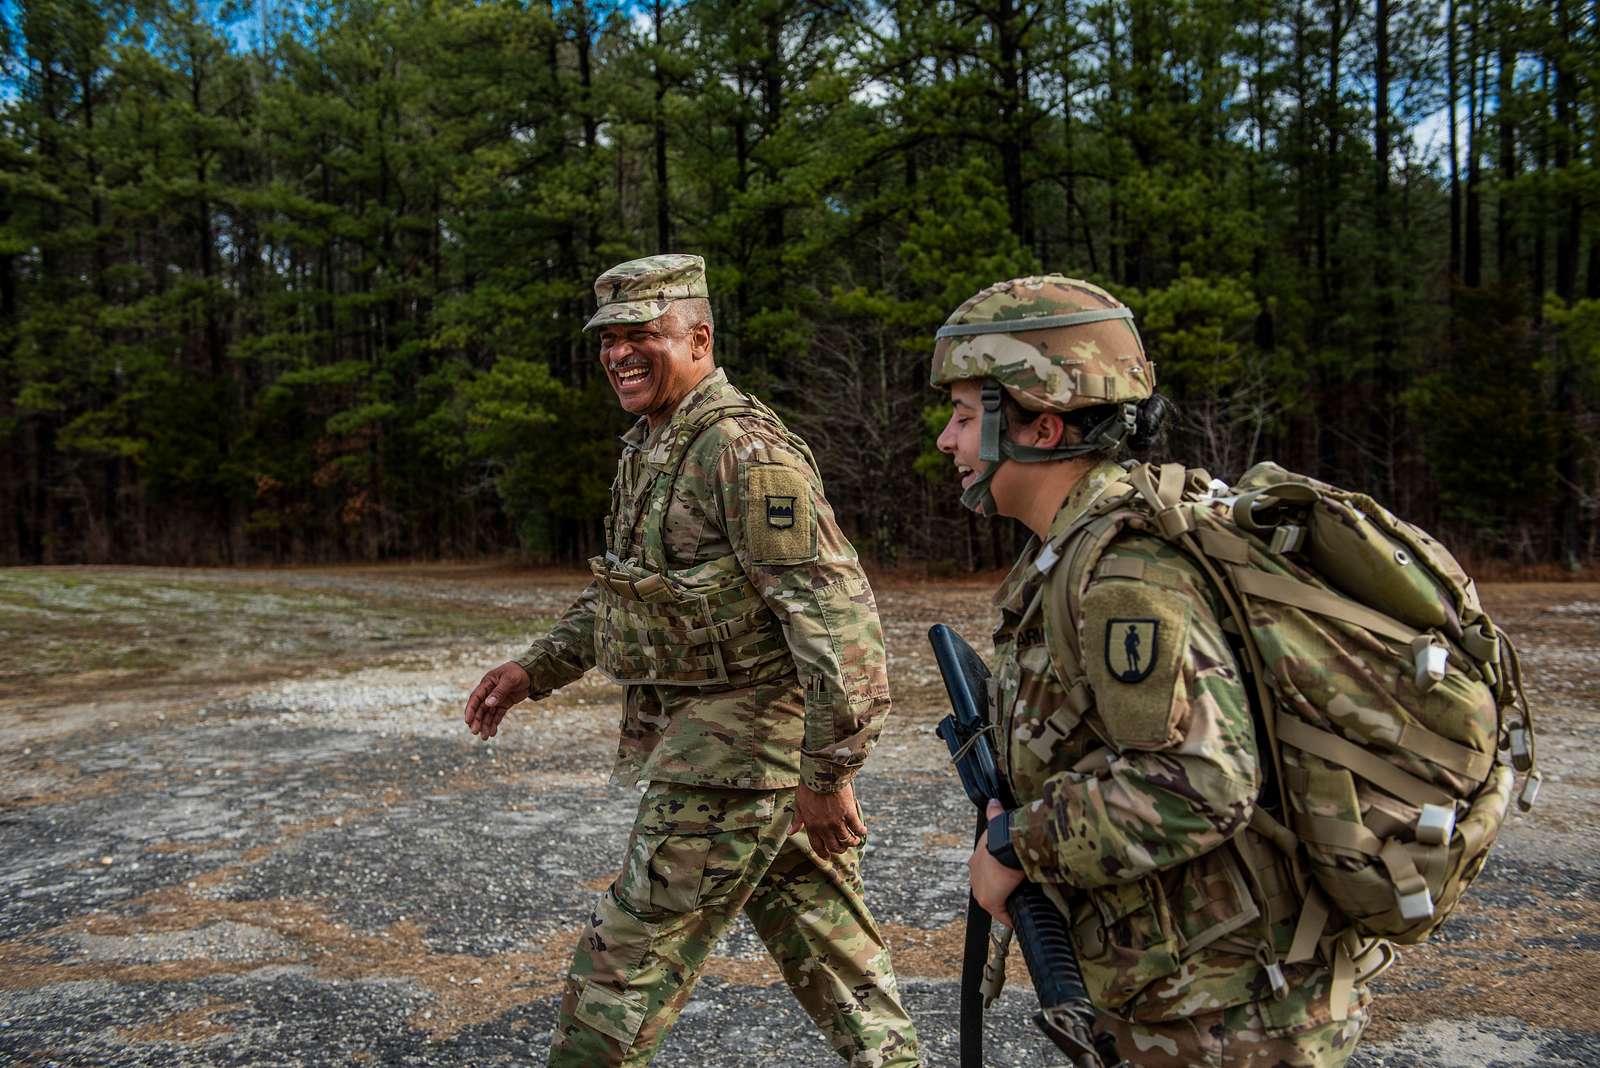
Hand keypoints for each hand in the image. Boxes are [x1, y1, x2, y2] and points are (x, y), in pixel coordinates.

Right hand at [464, 661, 531, 738]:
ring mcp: (497, 699)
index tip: (467, 721)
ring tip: (485, 737)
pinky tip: (493, 733)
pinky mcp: (504, 704)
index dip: (470, 709)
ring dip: (485, 725)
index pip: (476, 698)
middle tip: (475, 732)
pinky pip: (498, 715)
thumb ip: (499, 692)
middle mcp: (489, 692)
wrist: (531, 672)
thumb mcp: (509, 680)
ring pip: (488, 714)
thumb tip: (488, 704)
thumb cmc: (518, 672)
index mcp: (487, 683)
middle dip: (477, 721)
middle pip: (480, 708)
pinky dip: (495, 723)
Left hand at [790, 782, 867, 857]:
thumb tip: (790, 833)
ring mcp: (837, 821)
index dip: (824, 853)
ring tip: (855, 840)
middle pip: (834, 846)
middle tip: (843, 847)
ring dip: (852, 842)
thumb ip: (797, 820)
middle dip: (840, 849)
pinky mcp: (849, 813)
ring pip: (846, 840)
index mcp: (811, 826)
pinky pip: (857, 828)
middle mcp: (824, 827)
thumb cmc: (808, 787)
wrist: (822, 773)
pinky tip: (863, 831)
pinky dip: (861, 831)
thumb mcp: (799, 804)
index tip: (829, 856)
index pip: (818, 846)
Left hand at [970, 799, 1024, 924]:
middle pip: (986, 887)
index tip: (1004, 877)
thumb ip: (994, 812)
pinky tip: (1017, 917)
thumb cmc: (1004, 834)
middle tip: (1013, 892)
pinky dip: (1009, 915)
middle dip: (998, 891)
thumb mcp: (997, 820)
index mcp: (977, 858)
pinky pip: (1000, 913)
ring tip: (1017, 904)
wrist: (1006, 844)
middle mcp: (975, 874)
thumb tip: (993, 801)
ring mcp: (980, 888)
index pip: (984, 871)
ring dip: (1004, 902)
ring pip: (993, 900)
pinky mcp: (989, 900)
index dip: (995, 875)